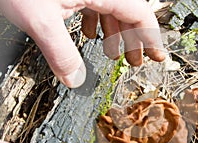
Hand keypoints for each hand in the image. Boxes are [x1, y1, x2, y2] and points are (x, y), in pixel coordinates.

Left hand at [0, 0, 165, 87]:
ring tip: (112, 53)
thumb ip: (60, 53)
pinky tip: (88, 34)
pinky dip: (96, 21)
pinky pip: (94, 4)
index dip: (151, 38)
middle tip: (135, 61)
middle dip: (133, 40)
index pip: (139, 15)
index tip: (157, 56)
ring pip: (111, 9)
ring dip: (114, 32)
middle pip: (128, 13)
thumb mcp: (40, 20)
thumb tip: (74, 80)